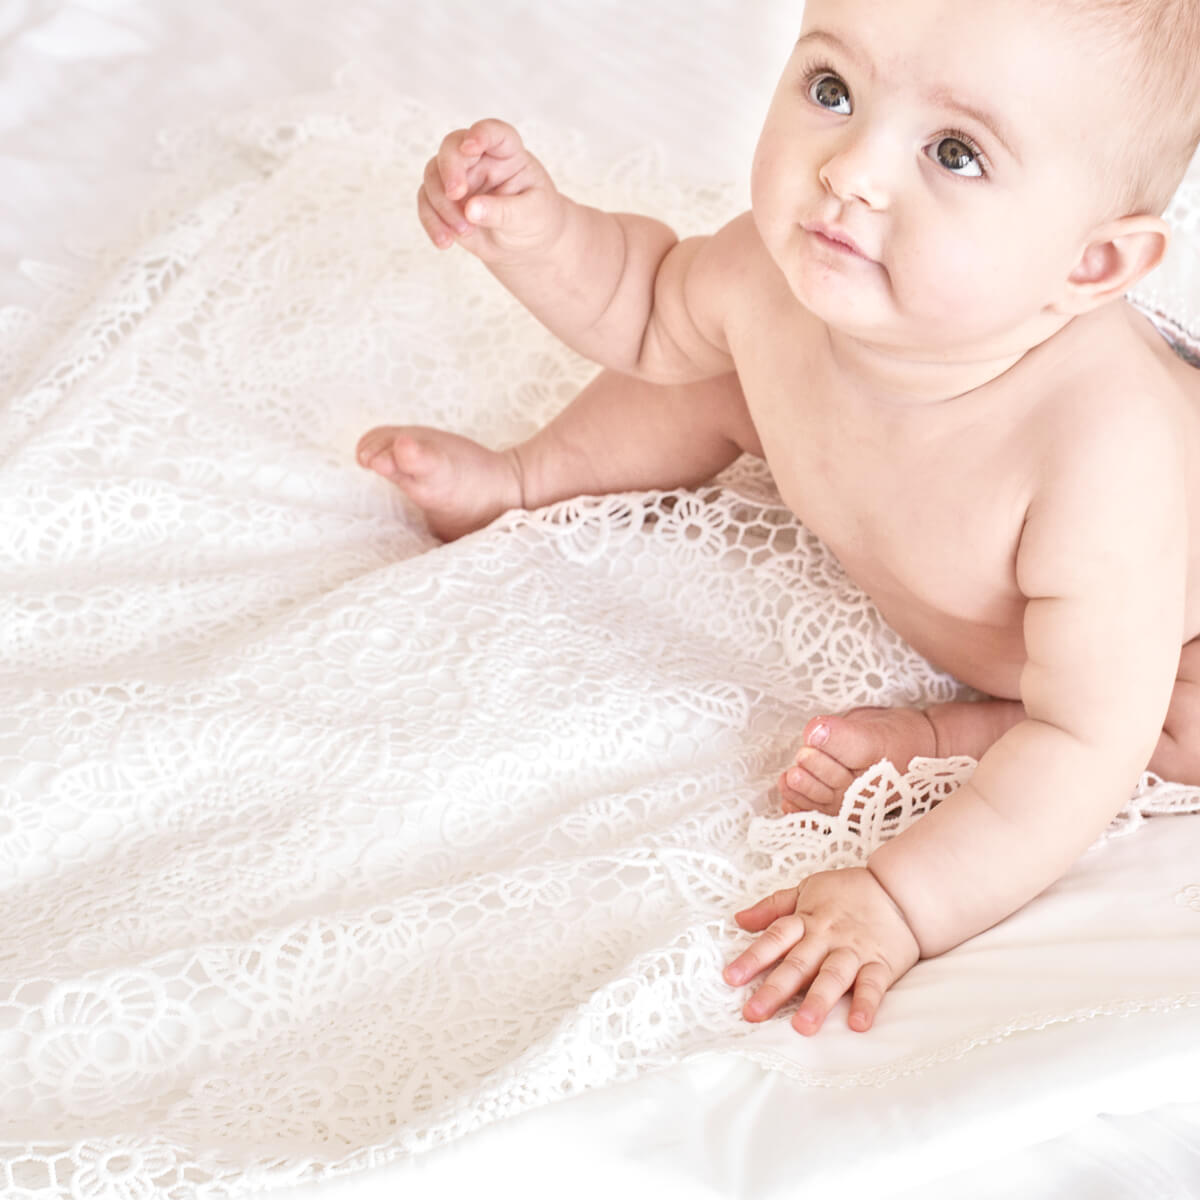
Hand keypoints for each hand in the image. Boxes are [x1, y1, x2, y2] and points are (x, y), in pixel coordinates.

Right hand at [418, 119, 568, 263]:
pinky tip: (445, 242)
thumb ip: (503, 211)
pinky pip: (426, 202)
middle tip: (455, 194)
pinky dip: (432, 222)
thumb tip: (470, 209)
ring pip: (433, 175)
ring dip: (442, 204)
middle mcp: (479, 159)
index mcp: (508, 154)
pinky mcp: (445, 200)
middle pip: (452, 148)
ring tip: (465, 232)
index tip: (471, 147)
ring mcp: (460, 177)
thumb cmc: (535, 222)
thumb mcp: (529, 217)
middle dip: (450, 170)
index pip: (494, 133)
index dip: (481, 134)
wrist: (525, 247)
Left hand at [723, 867, 919, 1034]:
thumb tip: (739, 920)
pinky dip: (866, 1004)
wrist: (900, 889)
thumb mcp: (807, 889)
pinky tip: (858, 1024)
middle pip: (798, 964)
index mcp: (806, 920)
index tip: (730, 979)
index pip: (774, 939)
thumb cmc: (849, 891)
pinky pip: (873, 986)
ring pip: (833, 977)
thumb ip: (774, 906)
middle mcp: (827, 938)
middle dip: (775, 989)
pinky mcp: (881, 964)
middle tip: (753, 1013)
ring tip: (802, 1026)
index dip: (752, 958)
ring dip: (818, 1001)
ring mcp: (854, 952)